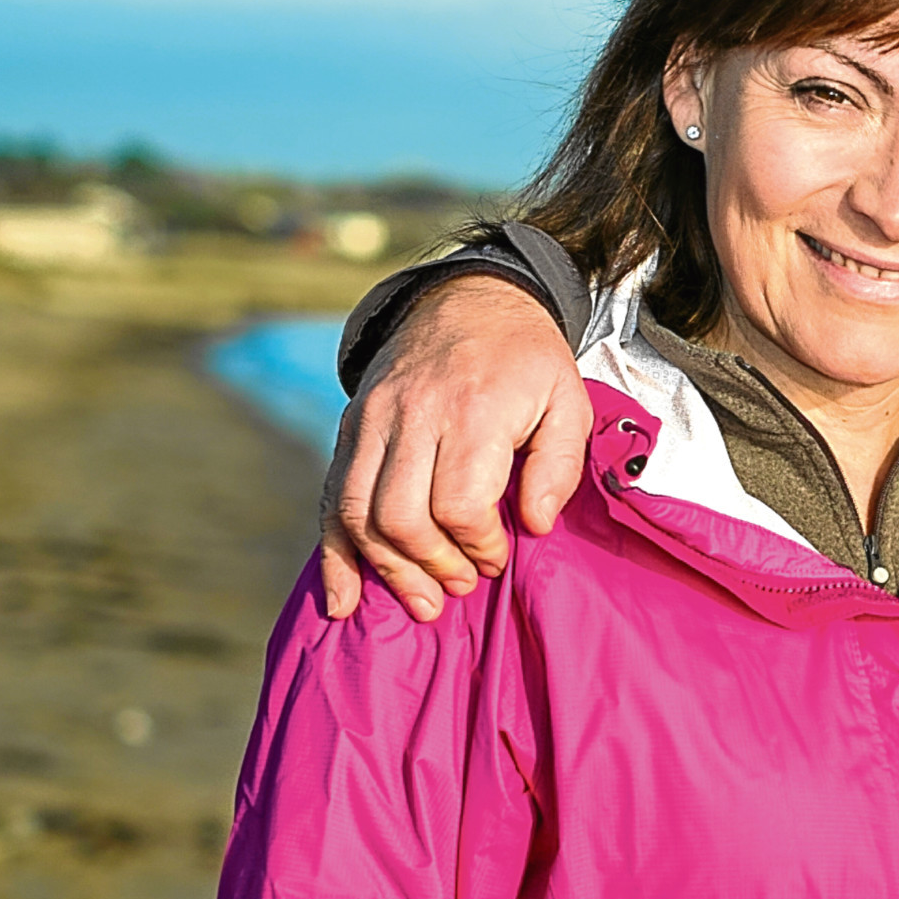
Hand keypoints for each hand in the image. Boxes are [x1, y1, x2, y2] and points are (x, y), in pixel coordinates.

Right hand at [319, 276, 595, 620]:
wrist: (468, 298)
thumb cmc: (525, 360)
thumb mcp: (569, 400)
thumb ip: (560, 466)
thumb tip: (534, 525)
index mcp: (473, 409)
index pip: (459, 504)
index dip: (480, 545)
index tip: (499, 556)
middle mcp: (413, 414)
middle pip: (401, 517)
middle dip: (433, 565)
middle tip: (463, 584)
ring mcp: (373, 419)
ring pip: (358, 513)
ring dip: (388, 569)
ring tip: (421, 601)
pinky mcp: (351, 426)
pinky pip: (330, 497)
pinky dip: (333, 555)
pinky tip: (341, 599)